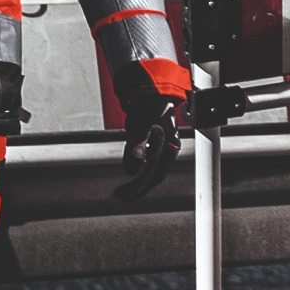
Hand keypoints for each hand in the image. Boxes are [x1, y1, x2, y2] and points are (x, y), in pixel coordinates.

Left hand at [112, 71, 187, 203]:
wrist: (151, 93)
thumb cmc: (148, 105)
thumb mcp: (141, 123)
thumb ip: (138, 143)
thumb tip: (134, 164)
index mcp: (170, 146)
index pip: (156, 174)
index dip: (140, 186)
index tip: (125, 193)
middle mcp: (169, 150)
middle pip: (155, 177)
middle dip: (137, 189)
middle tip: (119, 196)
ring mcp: (164, 149)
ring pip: (152, 173)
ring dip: (137, 184)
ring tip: (120, 193)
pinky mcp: (156, 148)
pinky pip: (149, 166)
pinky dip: (137, 173)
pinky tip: (128, 177)